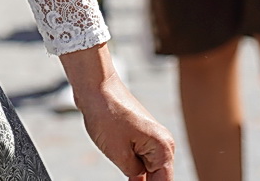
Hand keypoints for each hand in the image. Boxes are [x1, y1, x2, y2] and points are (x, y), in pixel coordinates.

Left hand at [63, 50, 176, 179]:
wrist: (96, 87)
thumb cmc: (107, 115)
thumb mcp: (119, 154)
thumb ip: (136, 175)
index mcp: (163, 148)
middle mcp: (163, 144)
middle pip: (159, 178)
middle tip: (129, 179)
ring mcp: (152, 140)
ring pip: (150, 171)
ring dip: (141, 179)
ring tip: (126, 173)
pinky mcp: (140, 138)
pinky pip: (141, 161)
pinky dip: (135, 171)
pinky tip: (128, 177)